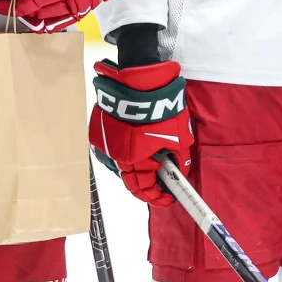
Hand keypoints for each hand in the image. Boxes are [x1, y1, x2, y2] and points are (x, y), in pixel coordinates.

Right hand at [88, 59, 192, 206]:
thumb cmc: (163, 111)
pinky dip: (126, 155)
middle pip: (130, 182)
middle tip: (159, 188)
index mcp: (136, 161)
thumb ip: (180, 160)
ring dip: (136, 171)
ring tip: (151, 167)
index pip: (145, 189)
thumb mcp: (180, 138)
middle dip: (146, 187)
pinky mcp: (100, 133)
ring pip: (121, 167)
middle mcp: (117, 157)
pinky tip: (138, 150)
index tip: (167, 198)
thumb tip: (181, 172)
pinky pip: (113, 152)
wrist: (142, 84)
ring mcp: (106, 145)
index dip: (157, 197)